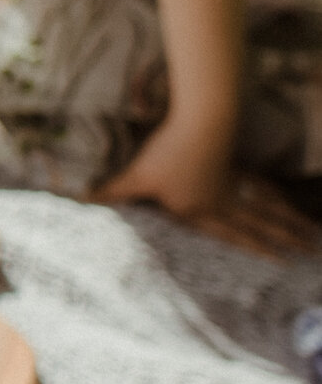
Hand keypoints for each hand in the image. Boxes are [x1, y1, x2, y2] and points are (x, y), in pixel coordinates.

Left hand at [94, 129, 314, 256]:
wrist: (200, 122)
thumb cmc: (166, 152)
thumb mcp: (137, 175)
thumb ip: (114, 191)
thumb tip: (84, 200)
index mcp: (200, 211)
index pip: (232, 236)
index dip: (256, 248)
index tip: (281, 261)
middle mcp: (223, 201)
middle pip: (259, 225)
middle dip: (284, 239)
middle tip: (308, 252)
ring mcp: (234, 181)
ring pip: (267, 207)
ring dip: (289, 220)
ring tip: (311, 232)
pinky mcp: (237, 161)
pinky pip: (262, 184)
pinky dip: (277, 193)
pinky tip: (287, 197)